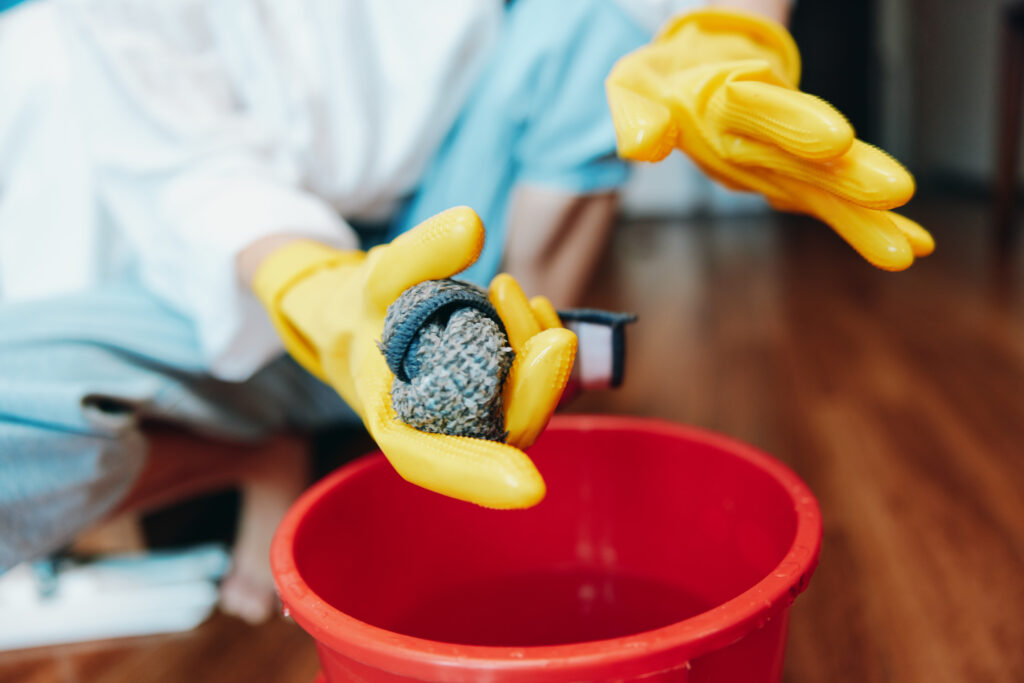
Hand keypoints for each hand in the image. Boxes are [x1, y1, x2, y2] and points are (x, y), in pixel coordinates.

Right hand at [253, 207, 575, 508]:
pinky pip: (528, 384)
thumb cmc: (361, 305)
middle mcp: (436, 428)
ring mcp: (470, 415)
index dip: (476, 476)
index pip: (428, 459)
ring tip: (517, 294)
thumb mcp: (376, 272)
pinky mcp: (494, 396)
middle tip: (556, 342)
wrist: (358, 318)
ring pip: (521, 406)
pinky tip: (536, 307)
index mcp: (390, 418)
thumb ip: (418, 252)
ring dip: (538, 358)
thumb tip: (472, 225)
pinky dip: (539, 348)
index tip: (532, 488)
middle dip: (536, 393)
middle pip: (496, 432)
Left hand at [606, 8, 933, 269]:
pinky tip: (913, 244)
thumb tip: (643, 145)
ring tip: (906, 248)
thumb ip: (638, 114)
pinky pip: (827, 204)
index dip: (796, 124)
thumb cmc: (664, 80)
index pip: (762, 109)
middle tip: (896, 191)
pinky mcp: (789, 181)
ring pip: (826, 186)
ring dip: (865, 215)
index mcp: (726, 99)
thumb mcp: (635, 87)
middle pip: (809, 153)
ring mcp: (783, 157)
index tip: (836, 140)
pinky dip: (863, 224)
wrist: (698, 68)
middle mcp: (765, 131)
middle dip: (850, 175)